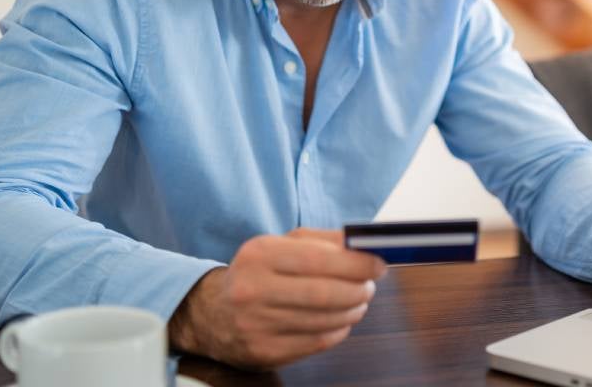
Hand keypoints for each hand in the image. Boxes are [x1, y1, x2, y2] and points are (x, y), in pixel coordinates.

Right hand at [168, 227, 387, 368]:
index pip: (319, 259)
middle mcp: (253, 289)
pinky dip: (338, 330)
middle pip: (325, 293)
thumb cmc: (259, 273)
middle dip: (358, 289)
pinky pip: (317, 342)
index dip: (356, 264)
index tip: (378, 264)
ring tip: (358, 302)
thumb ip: (324, 241)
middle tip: (370, 286)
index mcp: (259, 254)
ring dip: (352, 311)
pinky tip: (340, 321)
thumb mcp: (281, 245)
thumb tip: (365, 244)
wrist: (213, 314)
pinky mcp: (264, 351)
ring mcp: (257, 324)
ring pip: (324, 320)